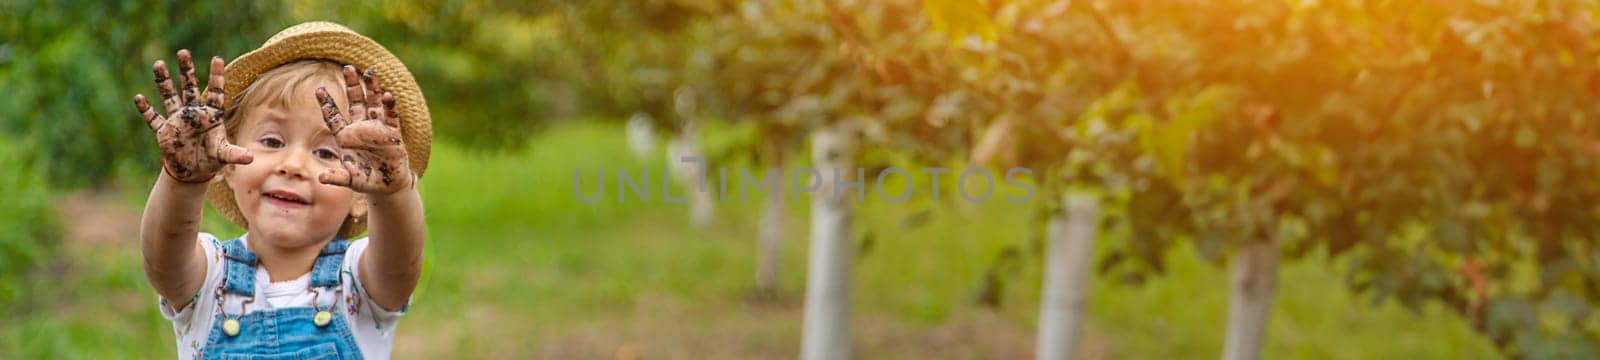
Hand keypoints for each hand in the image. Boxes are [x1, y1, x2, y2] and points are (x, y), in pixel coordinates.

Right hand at [134, 50, 251, 182]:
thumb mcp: (224, 156)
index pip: (215, 92)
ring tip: (158, 63)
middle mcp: (193, 113)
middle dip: (186, 71)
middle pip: (189, 87)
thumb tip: (250, 158)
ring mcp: (178, 120)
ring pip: (169, 96)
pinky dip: (146, 110)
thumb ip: (235, 154)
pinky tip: (139, 97)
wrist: (193, 171)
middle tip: (183, 52)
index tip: (217, 58)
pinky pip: (153, 118)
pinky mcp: (164, 131)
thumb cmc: (211, 159)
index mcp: (211, 115)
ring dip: (163, 81)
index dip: (216, 76)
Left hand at [316, 65, 414, 194]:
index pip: (335, 116)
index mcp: (346, 136)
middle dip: (352, 85)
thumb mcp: (349, 179)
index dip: (327, 103)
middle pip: (356, 101)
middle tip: (348, 67)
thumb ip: (336, 176)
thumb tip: (321, 178)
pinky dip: (390, 105)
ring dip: (372, 88)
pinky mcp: (393, 133)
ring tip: (370, 72)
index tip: (318, 90)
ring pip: (374, 103)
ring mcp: (378, 128)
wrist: (387, 186)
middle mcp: (361, 128)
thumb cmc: (365, 180)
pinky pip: (391, 116)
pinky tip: (388, 95)